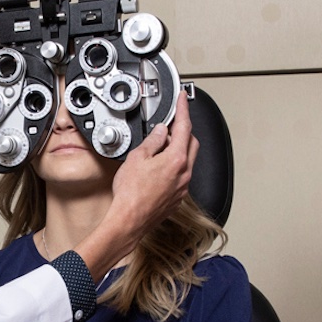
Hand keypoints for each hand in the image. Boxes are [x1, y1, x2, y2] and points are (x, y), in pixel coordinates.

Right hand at [75, 92, 197, 281]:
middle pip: (191, 143)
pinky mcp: (177, 197)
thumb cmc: (131, 194)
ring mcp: (182, 187)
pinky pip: (181, 175)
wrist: (130, 220)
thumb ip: (152, 141)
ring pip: (187, 160)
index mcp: (176, 159)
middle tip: (170, 124)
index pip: (184, 127)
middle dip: (183, 131)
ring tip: (160, 148)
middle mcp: (184, 173)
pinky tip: (159, 168)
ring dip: (178, 149)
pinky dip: (174, 166)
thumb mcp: (137, 158)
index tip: (182, 100)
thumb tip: (160, 131)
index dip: (183, 110)